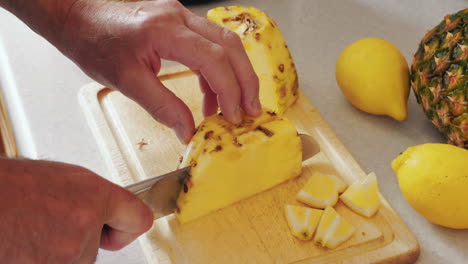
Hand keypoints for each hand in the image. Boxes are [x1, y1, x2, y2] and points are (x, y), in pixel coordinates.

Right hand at [0, 158, 152, 262]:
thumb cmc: (9, 186)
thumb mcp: (60, 178)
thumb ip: (89, 197)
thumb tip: (101, 209)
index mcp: (94, 195)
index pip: (139, 219)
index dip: (126, 228)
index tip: (118, 229)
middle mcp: (85, 225)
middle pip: (96, 246)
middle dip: (78, 239)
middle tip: (49, 222)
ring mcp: (66, 253)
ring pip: (72, 260)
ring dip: (54, 251)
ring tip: (31, 228)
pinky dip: (40, 258)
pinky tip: (25, 242)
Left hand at [59, 0, 260, 142]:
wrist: (78, 18)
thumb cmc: (94, 44)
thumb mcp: (126, 81)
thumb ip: (162, 106)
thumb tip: (189, 131)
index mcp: (165, 30)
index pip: (213, 58)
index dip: (229, 90)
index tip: (235, 116)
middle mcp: (179, 17)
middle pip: (230, 46)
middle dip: (245, 81)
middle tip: (252, 111)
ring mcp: (181, 17)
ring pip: (224, 44)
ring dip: (234, 77)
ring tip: (232, 108)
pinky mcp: (178, 23)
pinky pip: (209, 46)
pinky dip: (215, 72)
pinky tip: (210, 96)